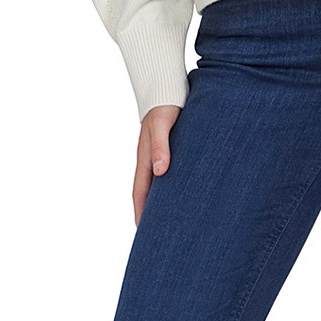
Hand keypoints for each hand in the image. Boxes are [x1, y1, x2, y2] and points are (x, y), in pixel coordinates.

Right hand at [133, 104, 181, 225]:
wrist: (166, 88)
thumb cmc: (164, 107)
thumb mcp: (162, 126)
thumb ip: (161, 147)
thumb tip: (160, 171)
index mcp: (144, 159)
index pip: (140, 192)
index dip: (140, 211)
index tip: (142, 229)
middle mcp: (150, 160)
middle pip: (147, 192)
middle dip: (149, 212)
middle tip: (156, 232)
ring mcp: (158, 155)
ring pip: (157, 183)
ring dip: (160, 200)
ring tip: (169, 218)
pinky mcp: (169, 149)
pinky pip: (167, 172)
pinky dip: (170, 185)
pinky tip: (180, 191)